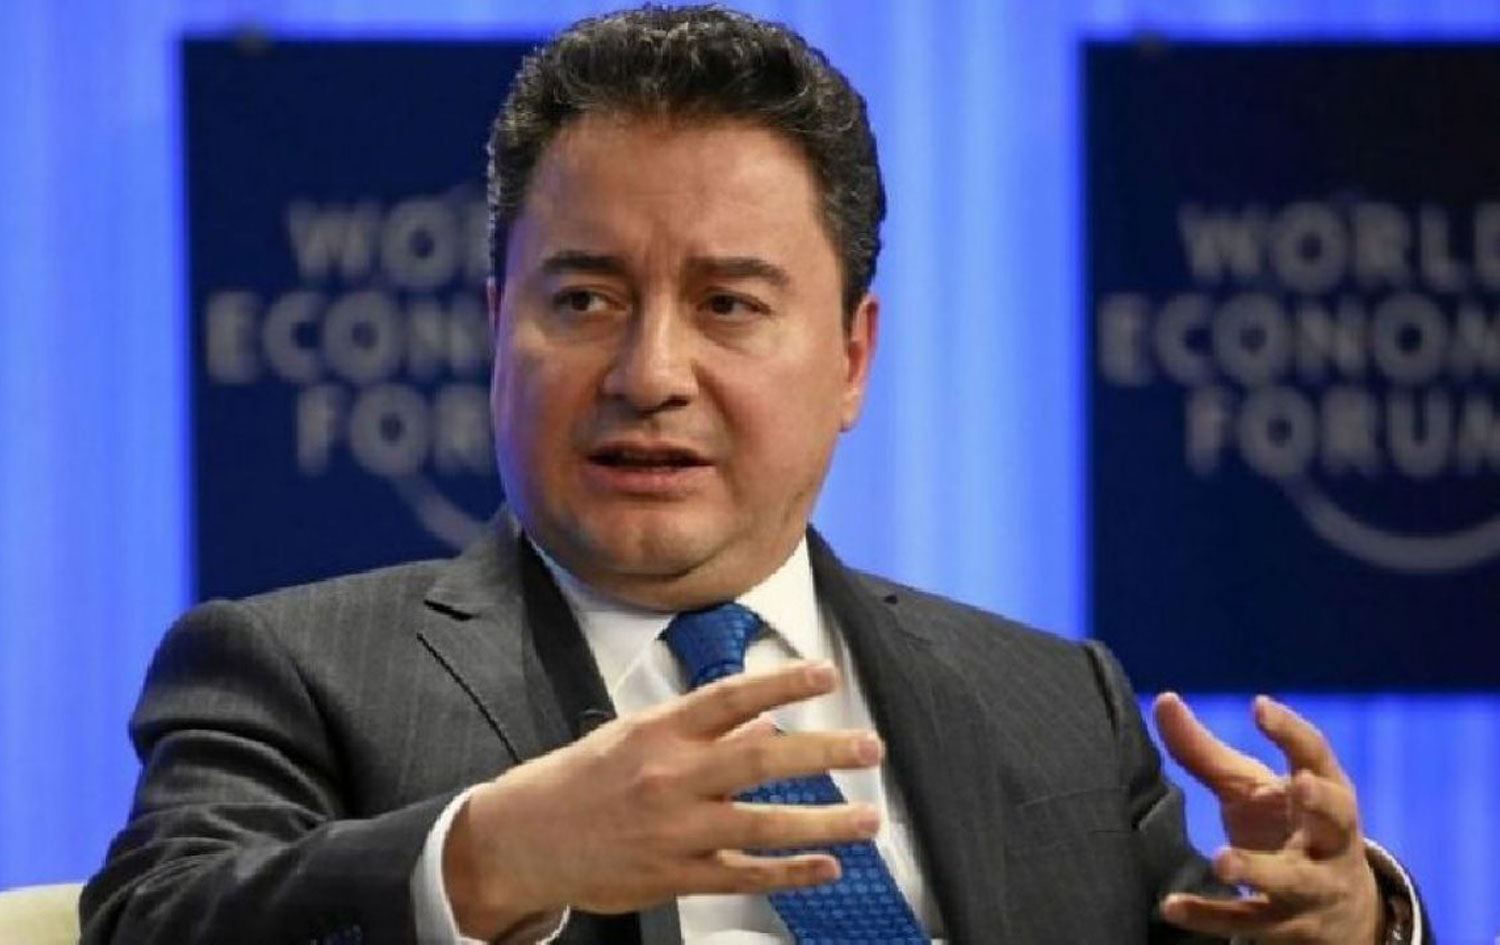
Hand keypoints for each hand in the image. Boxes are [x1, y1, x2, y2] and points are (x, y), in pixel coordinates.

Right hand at [443, 660, 883, 938]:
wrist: (519, 841)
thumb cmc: (575, 782)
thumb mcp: (631, 738)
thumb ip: (697, 732)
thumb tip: (762, 723)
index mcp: (658, 733)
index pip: (730, 699)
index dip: (782, 684)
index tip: (826, 677)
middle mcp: (670, 777)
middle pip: (760, 759)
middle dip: (823, 753)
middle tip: (869, 747)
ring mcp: (674, 830)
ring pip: (762, 825)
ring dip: (823, 822)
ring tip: (867, 818)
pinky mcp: (673, 877)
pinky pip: (743, 877)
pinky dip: (789, 874)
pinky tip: (826, 869)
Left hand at [1152, 693, 1382, 944]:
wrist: (1339, 912)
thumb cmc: (1284, 825)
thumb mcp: (1250, 787)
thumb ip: (1205, 750)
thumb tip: (1163, 699)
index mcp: (1325, 791)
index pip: (1315, 756)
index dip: (1291, 730)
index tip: (1260, 706)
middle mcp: (1331, 839)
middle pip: (1336, 819)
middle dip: (1321, 802)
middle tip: (1298, 783)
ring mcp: (1314, 887)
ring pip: (1294, 881)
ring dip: (1260, 870)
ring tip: (1221, 860)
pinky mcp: (1287, 926)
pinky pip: (1248, 923)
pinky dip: (1209, 917)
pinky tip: (1171, 907)